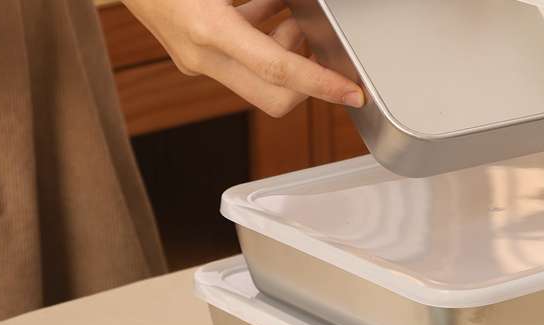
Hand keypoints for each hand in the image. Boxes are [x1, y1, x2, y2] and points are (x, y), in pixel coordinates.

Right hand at [121, 0, 363, 116]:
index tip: (353, 93)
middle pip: (274, 96)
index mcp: (207, 28)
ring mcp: (194, 59)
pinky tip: (267, 5)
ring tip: (291, 7)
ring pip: (260, 77)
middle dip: (306, 75)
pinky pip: (241, 58)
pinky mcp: (190, 54)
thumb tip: (296, 2)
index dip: (323, 84)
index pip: (280, 72)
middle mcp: (200, 54)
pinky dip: (263, 37)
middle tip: (315, 35)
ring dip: (286, 47)